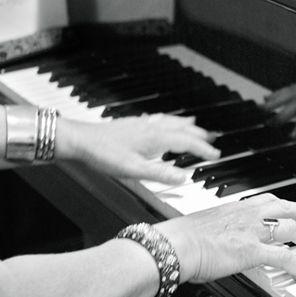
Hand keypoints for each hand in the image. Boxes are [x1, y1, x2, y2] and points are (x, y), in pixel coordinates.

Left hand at [58, 114, 219, 183]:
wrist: (80, 140)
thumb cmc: (103, 154)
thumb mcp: (134, 170)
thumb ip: (160, 173)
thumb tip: (184, 177)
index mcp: (155, 138)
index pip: (187, 142)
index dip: (203, 149)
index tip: (215, 155)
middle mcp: (151, 128)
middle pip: (182, 129)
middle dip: (199, 135)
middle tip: (212, 140)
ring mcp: (141, 124)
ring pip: (170, 122)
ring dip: (185, 125)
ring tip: (195, 125)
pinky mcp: (132, 125)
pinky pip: (158, 120)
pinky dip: (168, 120)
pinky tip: (162, 122)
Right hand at [156, 194, 295, 282]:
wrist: (175, 245)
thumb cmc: (180, 239)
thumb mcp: (203, 227)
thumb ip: (217, 231)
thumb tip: (216, 242)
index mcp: (236, 208)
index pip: (268, 201)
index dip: (284, 203)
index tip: (293, 206)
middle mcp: (248, 215)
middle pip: (286, 208)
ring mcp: (252, 232)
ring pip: (292, 230)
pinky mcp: (253, 251)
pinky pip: (284, 257)